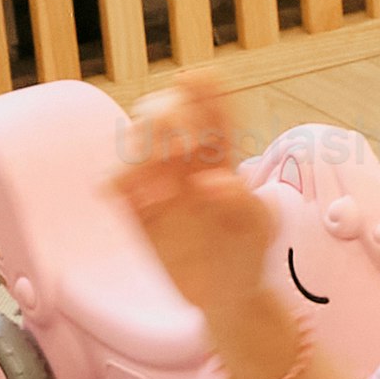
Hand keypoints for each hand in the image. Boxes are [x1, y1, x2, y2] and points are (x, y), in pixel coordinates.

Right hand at [115, 77, 291, 365]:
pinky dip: (120, 179)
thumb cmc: (251, 256)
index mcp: (221, 156)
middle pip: (165, 110)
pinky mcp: (138, 210)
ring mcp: (159, 183)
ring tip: (161, 193)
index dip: (201, 88)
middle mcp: (186, 162)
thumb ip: (244, 202)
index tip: (194, 78)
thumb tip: (214, 181)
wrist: (228, 300)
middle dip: (167, 114)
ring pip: (137, 139)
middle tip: (183, 149)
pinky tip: (131, 197)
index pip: (210, 108)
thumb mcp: (260, 230)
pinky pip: (119, 181)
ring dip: (143, 150)